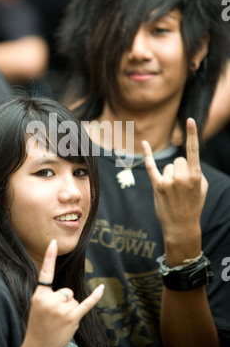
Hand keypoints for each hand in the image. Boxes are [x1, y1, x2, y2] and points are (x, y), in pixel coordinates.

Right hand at [20, 239, 103, 346]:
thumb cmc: (38, 326)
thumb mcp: (37, 307)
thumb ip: (49, 295)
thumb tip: (68, 293)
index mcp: (39, 295)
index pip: (45, 272)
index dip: (49, 256)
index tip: (54, 242)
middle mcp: (50, 300)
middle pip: (67, 291)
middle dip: (64, 302)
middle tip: (53, 317)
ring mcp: (62, 310)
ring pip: (74, 299)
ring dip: (70, 310)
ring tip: (59, 322)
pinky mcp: (72, 318)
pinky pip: (87, 304)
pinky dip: (96, 296)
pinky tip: (102, 288)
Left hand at [142, 118, 207, 264]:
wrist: (181, 226)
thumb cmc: (193, 205)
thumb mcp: (202, 188)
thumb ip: (195, 171)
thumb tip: (184, 162)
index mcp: (196, 176)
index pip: (193, 151)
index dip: (192, 134)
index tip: (189, 120)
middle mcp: (182, 177)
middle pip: (178, 161)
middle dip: (180, 171)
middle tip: (182, 188)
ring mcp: (169, 182)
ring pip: (168, 166)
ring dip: (170, 176)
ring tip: (174, 192)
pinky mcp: (157, 186)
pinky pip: (151, 166)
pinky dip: (147, 155)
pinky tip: (143, 143)